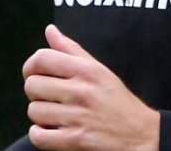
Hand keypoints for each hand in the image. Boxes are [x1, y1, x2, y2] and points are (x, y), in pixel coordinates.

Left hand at [22, 24, 159, 150]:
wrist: (140, 134)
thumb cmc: (117, 100)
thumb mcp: (99, 70)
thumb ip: (71, 49)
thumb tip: (50, 30)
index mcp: (86, 70)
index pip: (42, 58)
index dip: (30, 66)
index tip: (33, 74)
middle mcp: (81, 91)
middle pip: (32, 85)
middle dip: (35, 93)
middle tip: (49, 97)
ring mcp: (77, 116)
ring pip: (34, 111)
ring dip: (40, 115)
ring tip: (54, 115)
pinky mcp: (75, 140)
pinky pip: (38, 135)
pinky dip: (39, 134)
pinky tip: (51, 130)